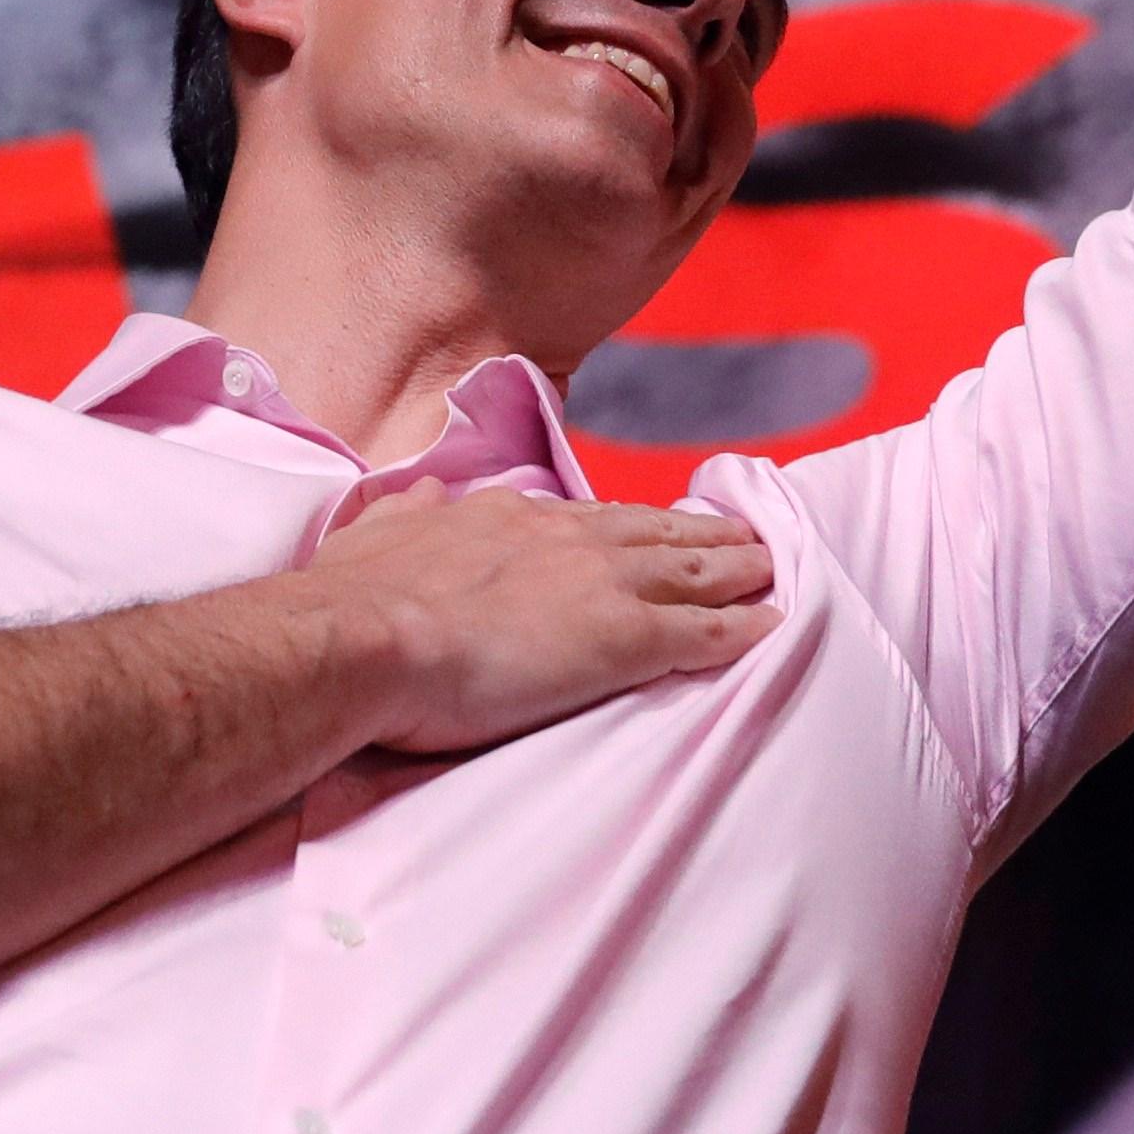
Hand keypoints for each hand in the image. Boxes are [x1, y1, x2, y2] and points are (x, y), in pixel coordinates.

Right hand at [306, 485, 775, 752]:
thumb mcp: (380, 530)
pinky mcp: (626, 637)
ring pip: (694, 571)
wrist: (367, 635)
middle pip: (656, 533)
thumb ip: (412, 514)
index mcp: (510, 517)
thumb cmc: (360, 595)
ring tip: (772, 569)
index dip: (629, 525)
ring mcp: (603, 585)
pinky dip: (741, 628)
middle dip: (704, 536)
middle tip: (746, 537)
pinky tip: (770, 627)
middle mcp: (567, 539)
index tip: (652, 527)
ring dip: (737, 570)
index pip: (590, 518)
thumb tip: (426, 497)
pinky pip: (704, 631)